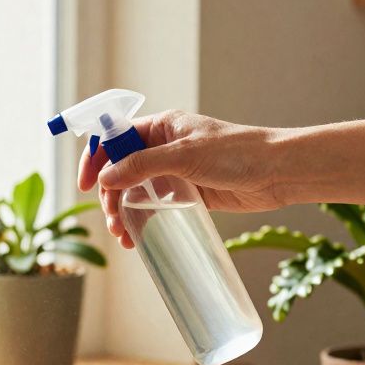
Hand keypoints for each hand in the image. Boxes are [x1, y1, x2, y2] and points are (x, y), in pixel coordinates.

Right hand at [78, 111, 285, 248]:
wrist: (279, 172)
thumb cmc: (238, 153)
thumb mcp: (185, 156)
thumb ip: (143, 165)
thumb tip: (107, 178)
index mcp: (160, 127)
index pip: (114, 138)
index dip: (95, 159)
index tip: (85, 184)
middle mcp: (162, 148)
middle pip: (119, 170)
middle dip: (109, 196)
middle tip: (112, 219)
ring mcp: (173, 172)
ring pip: (133, 192)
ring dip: (122, 213)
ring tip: (123, 235)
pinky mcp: (186, 195)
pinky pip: (153, 208)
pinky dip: (140, 222)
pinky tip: (136, 237)